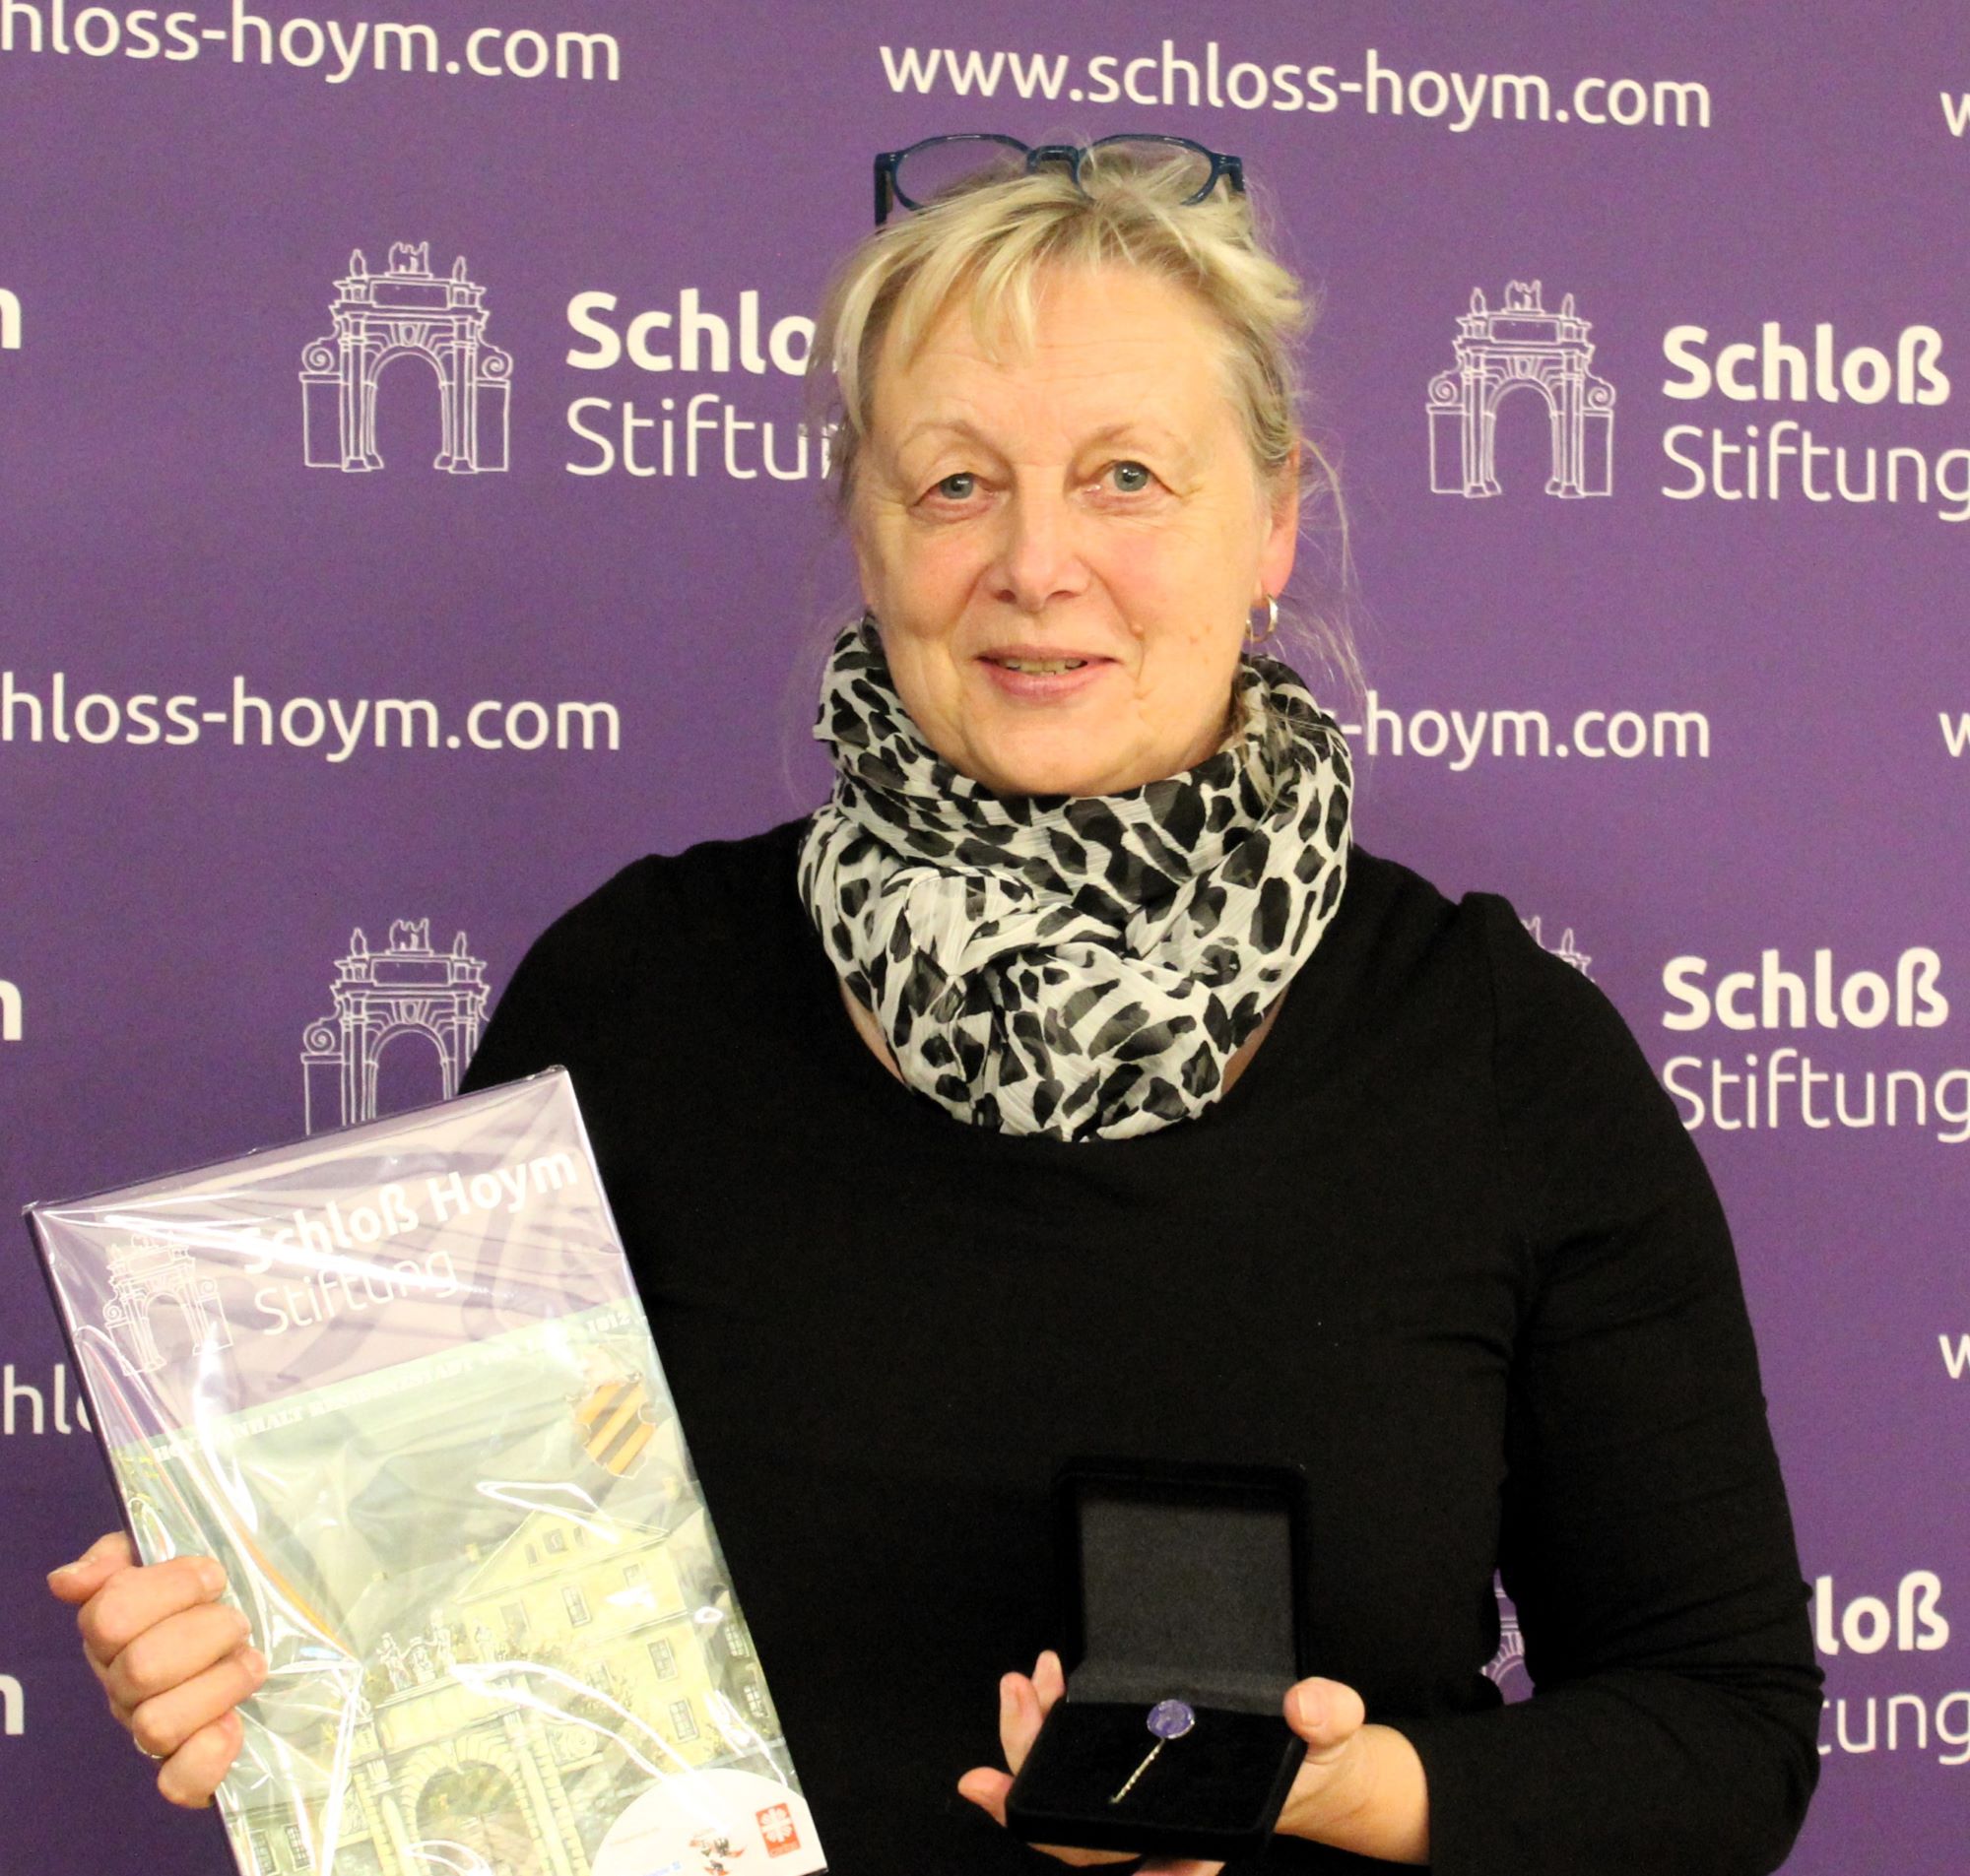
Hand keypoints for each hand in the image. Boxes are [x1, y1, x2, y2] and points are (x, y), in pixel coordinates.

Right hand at [46, 1531, 268, 1808]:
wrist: (272, 1642)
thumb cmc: (216, 1598)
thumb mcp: (175, 1559)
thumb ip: (122, 1555)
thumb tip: (69, 1579)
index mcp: (115, 1634)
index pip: (109, 1617)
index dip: (169, 1590)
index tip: (213, 1577)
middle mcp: (124, 1687)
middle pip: (141, 1669)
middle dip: (206, 1634)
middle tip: (238, 1623)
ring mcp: (151, 1731)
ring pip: (156, 1725)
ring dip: (218, 1686)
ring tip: (250, 1663)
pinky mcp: (187, 1771)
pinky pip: (177, 1783)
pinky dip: (206, 1755)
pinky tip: (234, 1724)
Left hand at [959, 1655, 1397, 1870]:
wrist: (1305, 1745)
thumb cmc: (1315, 1750)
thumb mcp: (1334, 1730)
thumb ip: (1328, 1716)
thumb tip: (1307, 1704)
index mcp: (1215, 1827)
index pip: (1166, 1860)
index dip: (1128, 1863)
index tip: (1103, 1858)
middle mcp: (1167, 1820)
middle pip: (1088, 1831)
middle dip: (1033, 1798)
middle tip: (991, 1775)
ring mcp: (1139, 1791)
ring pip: (1069, 1792)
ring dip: (1031, 1749)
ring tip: (1016, 1692)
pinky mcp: (1124, 1758)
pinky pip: (1074, 1757)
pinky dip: (1048, 1724)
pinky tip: (1040, 1683)